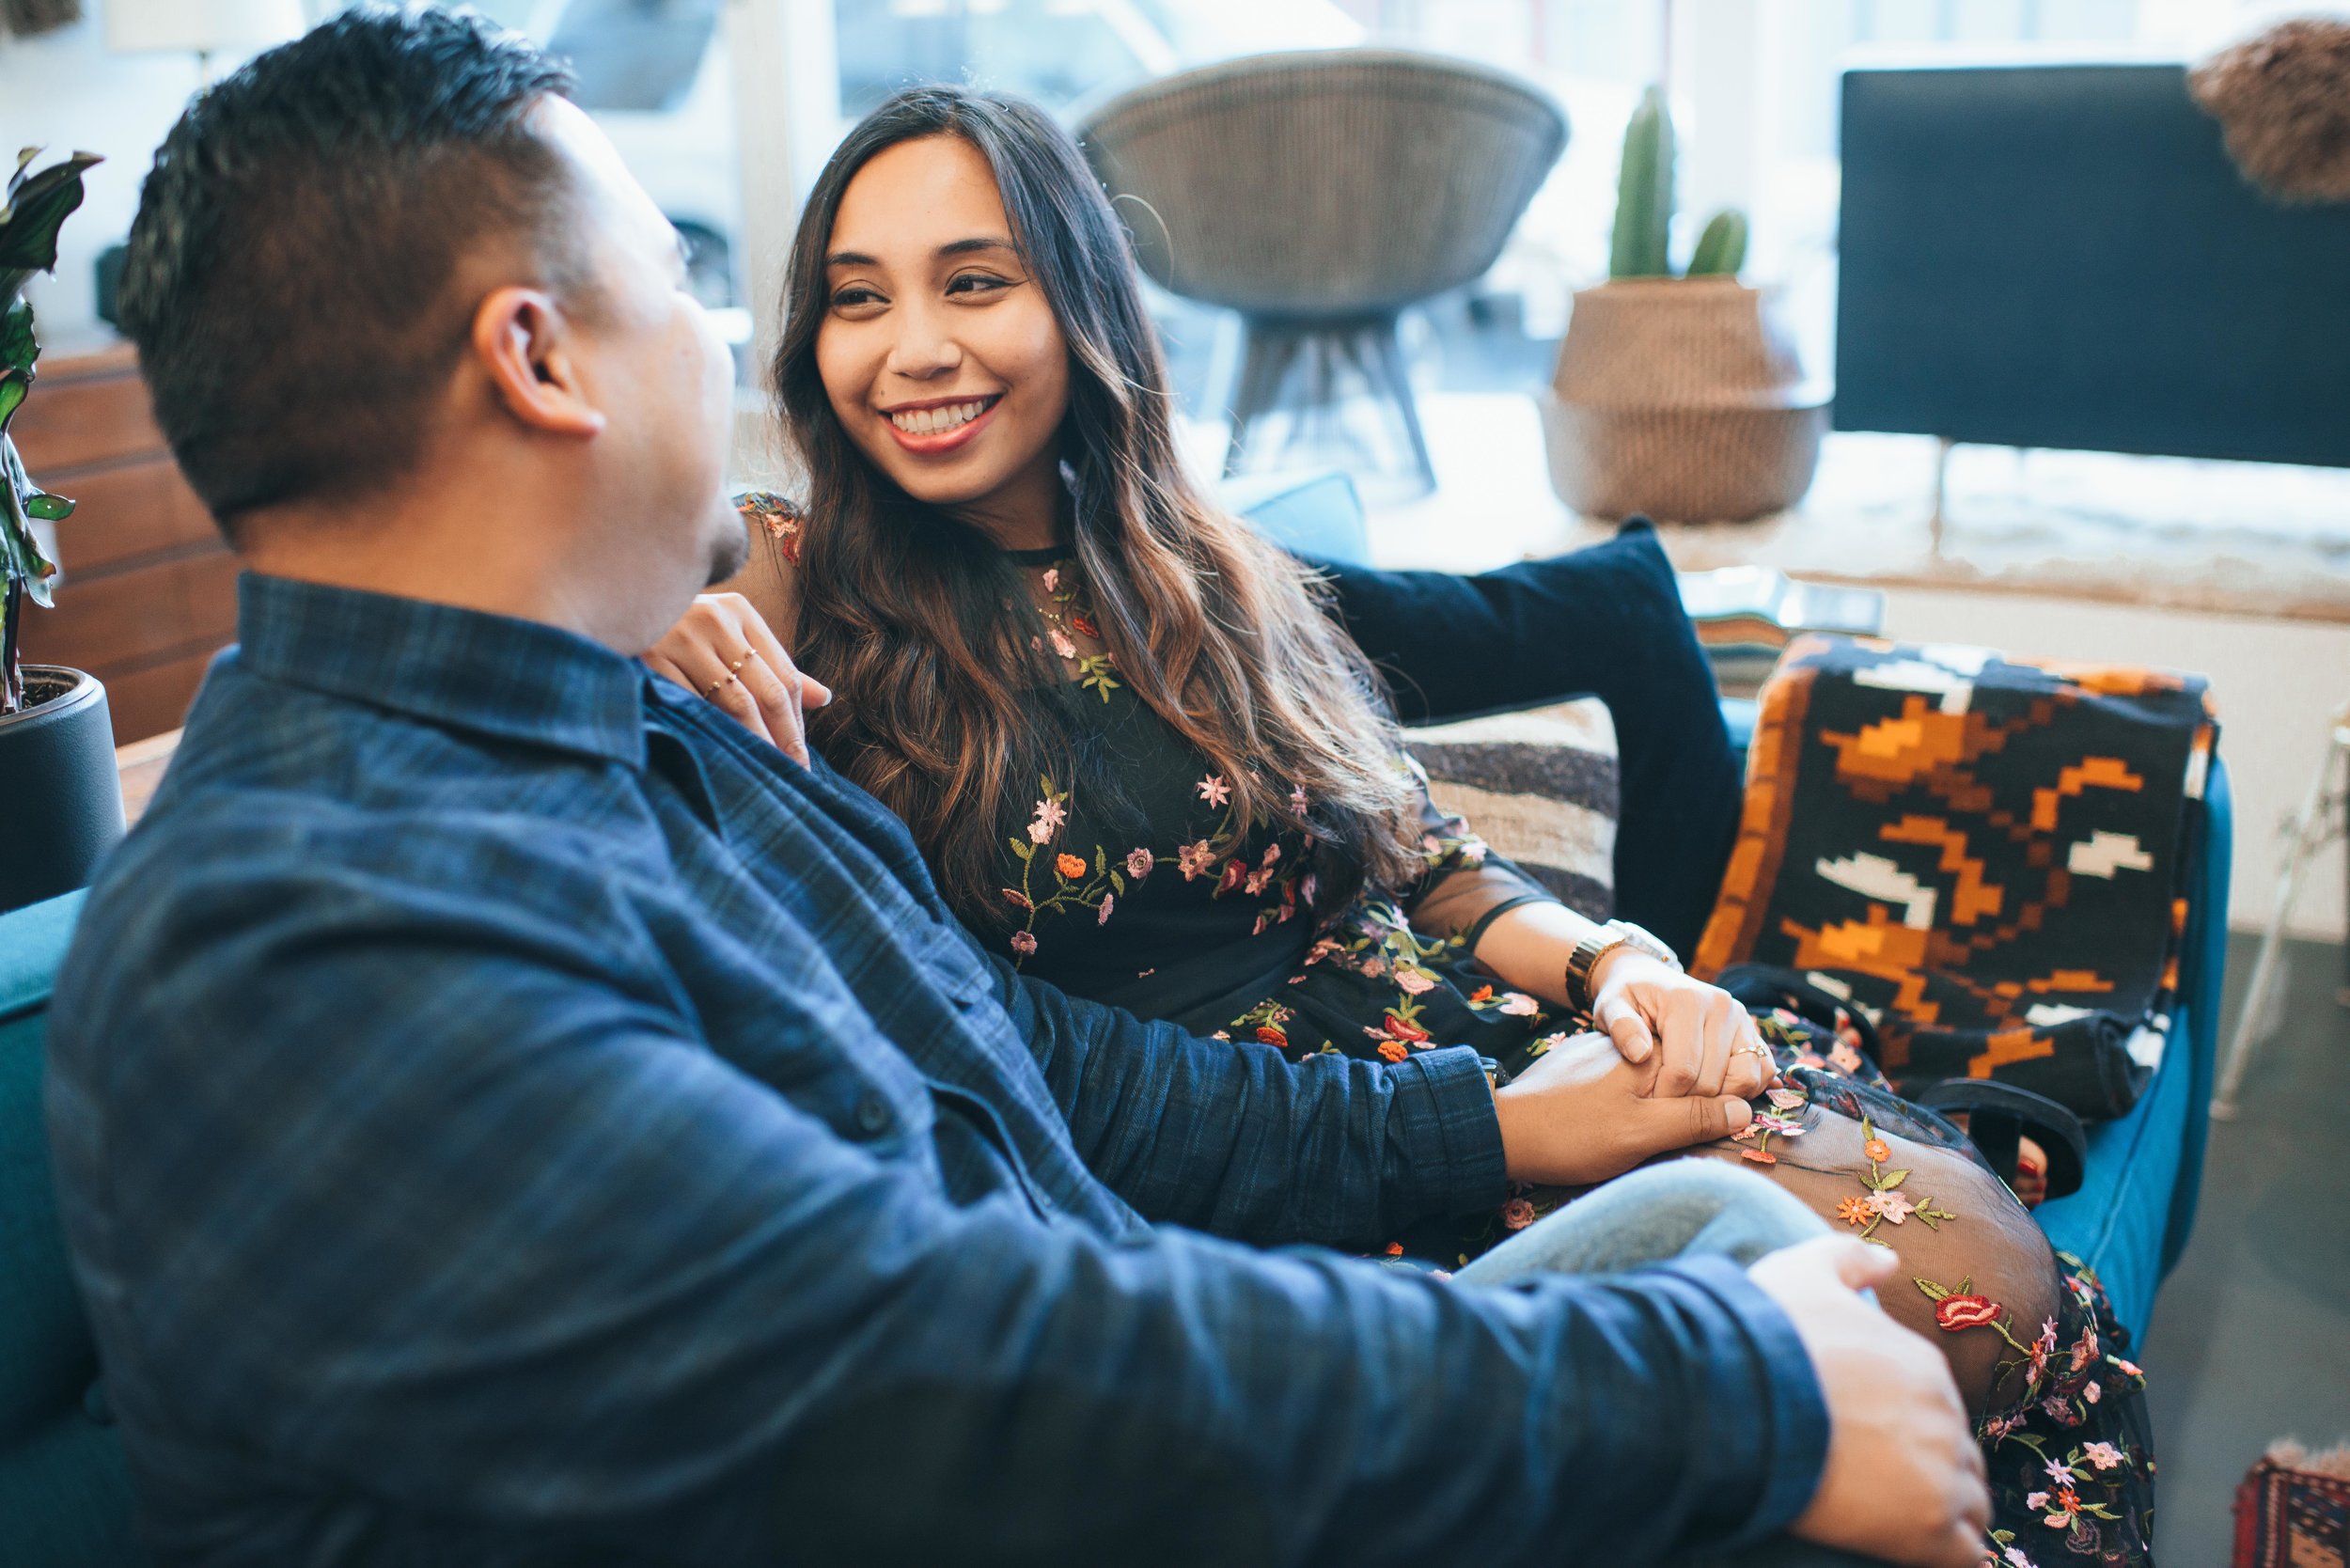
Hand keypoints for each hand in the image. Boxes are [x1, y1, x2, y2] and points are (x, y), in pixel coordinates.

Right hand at [644, 593, 832, 765]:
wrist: (612, 608)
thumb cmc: (679, 633)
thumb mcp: (728, 638)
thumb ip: (773, 667)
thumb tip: (823, 699)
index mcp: (740, 613)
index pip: (785, 677)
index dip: (797, 724)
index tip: (802, 760)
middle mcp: (714, 619)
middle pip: (766, 692)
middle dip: (785, 740)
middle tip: (794, 776)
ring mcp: (681, 637)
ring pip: (735, 704)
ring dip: (755, 744)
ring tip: (766, 775)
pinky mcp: (650, 659)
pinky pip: (693, 707)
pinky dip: (712, 734)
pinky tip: (722, 757)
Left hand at [1491, 1030, 1754, 1185]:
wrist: (1504, 1128)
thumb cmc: (1573, 1135)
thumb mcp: (1638, 1134)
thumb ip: (1692, 1118)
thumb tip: (1744, 1110)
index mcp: (1655, 1049)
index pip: (1714, 1072)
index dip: (1715, 1107)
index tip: (1696, 1133)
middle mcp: (1645, 1037)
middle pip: (1703, 1067)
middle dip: (1704, 1101)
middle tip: (1676, 1135)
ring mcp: (1626, 1047)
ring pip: (1680, 1070)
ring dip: (1684, 1103)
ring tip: (1665, 1130)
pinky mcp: (1610, 1062)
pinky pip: (1653, 1074)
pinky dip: (1659, 1097)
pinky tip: (1646, 1122)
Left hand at [1589, 949, 1774, 1100]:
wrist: (1649, 978)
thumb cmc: (1627, 998)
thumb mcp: (1611, 1007)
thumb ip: (1620, 1028)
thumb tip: (1639, 1054)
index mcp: (1687, 1002)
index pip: (1684, 1070)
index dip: (1665, 1096)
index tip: (1647, 1101)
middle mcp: (1722, 1007)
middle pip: (1715, 1080)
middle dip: (1689, 1102)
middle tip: (1666, 1104)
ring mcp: (1742, 1018)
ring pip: (1746, 1079)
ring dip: (1720, 1099)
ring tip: (1689, 1099)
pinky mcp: (1752, 1030)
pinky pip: (1763, 1070)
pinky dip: (1744, 1089)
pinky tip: (1714, 1092)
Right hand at [1749, 1238, 1989, 1567]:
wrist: (1739, 1395)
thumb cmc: (1766, 1335)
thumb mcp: (1802, 1270)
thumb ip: (1850, 1257)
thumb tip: (1891, 1259)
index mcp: (1923, 1365)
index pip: (1940, 1409)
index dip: (1912, 1428)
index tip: (1877, 1442)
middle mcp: (1945, 1417)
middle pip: (1960, 1459)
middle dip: (1935, 1474)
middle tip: (1889, 1490)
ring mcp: (1941, 1475)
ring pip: (1970, 1508)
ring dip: (1948, 1518)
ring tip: (1907, 1527)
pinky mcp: (1928, 1531)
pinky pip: (1966, 1557)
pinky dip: (1952, 1556)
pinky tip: (1920, 1553)